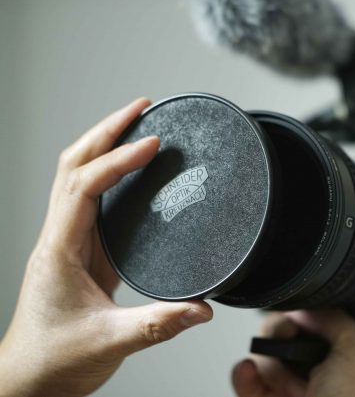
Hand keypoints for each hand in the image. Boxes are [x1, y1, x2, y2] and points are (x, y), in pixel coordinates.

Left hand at [0, 98, 212, 396]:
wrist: (30, 379)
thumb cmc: (54, 360)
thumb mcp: (110, 343)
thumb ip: (159, 324)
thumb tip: (202, 306)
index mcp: (59, 251)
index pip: (83, 187)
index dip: (118, 161)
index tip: (152, 144)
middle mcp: (59, 238)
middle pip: (73, 165)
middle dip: (107, 131)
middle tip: (141, 108)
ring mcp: (68, 241)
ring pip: (78, 175)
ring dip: (105, 144)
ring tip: (138, 124)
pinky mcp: (81, 250)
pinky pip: (92, 197)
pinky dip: (112, 172)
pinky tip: (134, 169)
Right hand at [232, 310, 354, 396]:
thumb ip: (336, 318)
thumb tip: (306, 308)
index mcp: (344, 360)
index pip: (314, 323)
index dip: (302, 315)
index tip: (298, 316)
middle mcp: (317, 373)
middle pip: (284, 333)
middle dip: (281, 333)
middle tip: (289, 342)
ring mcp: (289, 390)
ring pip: (264, 353)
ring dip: (270, 361)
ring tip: (286, 382)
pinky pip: (245, 378)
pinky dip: (243, 373)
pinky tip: (248, 370)